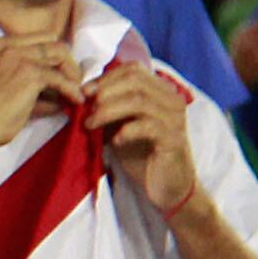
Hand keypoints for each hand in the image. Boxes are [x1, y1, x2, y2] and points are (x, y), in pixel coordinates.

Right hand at [0, 28, 85, 157]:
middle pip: (51, 42)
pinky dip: (71, 90)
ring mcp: (17, 57)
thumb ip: (27, 84)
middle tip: (74, 81)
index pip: (36, 39)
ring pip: (60, 54)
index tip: (61, 71)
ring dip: (72, 73)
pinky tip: (75, 101)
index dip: (52, 55)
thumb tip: (60, 94)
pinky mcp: (29, 74)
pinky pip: (60, 79)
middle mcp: (5, 45)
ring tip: (76, 91)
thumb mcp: (1, 90)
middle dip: (66, 62)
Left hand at [88, 57, 199, 211]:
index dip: (106, 77)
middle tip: (85, 108)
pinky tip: (115, 141)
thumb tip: (82, 96)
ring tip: (91, 124)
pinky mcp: (174, 139)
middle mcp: (172, 100)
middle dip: (105, 92)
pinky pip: (148, 127)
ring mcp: (175, 119)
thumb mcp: (121, 127)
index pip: (134, 70)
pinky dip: (126, 131)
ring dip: (109, 111)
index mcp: (161, 92)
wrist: (167, 188)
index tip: (84, 91)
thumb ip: (109, 109)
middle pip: (135, 81)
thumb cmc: (143, 156)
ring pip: (139, 102)